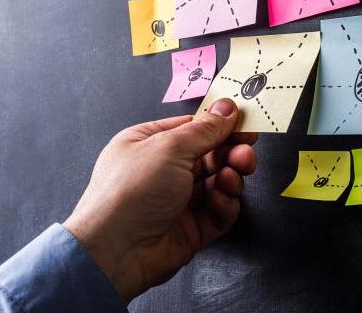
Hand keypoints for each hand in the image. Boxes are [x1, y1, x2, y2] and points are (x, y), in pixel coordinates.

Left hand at [63, 98, 256, 302]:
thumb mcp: (169, 147)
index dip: (220, 125)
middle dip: (231, 152)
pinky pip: (219, 212)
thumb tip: (226, 109)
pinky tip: (220, 200)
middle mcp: (163, 171)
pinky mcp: (190, 229)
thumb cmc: (129, 193)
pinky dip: (225, 204)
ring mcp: (177, 201)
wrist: (116, 251)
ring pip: (218, 183)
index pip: (193, 129)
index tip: (245, 122)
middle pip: (210, 155)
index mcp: (149, 144)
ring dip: (230, 177)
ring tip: (229, 177)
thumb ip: (204, 129)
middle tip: (245, 152)